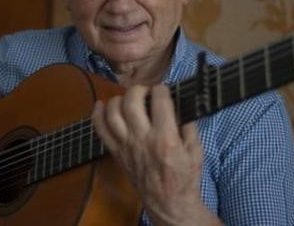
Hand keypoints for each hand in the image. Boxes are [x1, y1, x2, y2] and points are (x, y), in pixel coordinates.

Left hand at [92, 85, 220, 225]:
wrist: (169, 203)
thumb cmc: (184, 178)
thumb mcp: (196, 151)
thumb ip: (189, 127)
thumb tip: (180, 108)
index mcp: (166, 138)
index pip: (160, 102)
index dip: (161, 89)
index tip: (163, 90)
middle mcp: (143, 139)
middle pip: (131, 102)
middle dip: (138, 89)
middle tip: (145, 91)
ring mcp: (126, 146)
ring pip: (113, 113)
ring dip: (118, 99)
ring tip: (128, 98)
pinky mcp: (117, 153)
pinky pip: (101, 130)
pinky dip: (97, 115)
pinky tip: (101, 104)